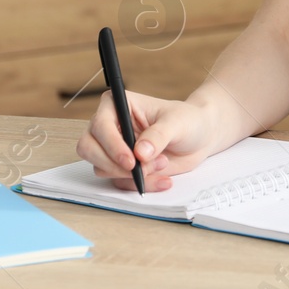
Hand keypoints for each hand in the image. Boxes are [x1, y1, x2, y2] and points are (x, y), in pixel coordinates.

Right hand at [74, 90, 218, 191]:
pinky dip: (141, 184)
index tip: (131, 161)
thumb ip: (158, 135)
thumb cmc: (188, 120)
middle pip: (88, 148)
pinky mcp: (121, 167)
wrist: (199, 138)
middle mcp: (110, 126)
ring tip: (162, 164)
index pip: (100, 125)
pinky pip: (120, 182)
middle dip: (113, 164)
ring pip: (101, 168)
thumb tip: (140, 152)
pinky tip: (162, 177)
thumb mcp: (177, 123)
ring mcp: (113, 148)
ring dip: (132, 174)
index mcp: (118, 105)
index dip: (111, 145)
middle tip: (138, 170)